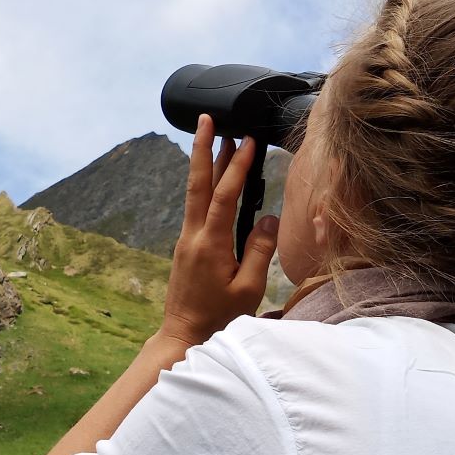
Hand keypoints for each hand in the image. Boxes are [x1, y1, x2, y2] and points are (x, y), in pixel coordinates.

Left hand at [160, 115, 277, 347]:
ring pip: (194, 193)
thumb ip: (259, 250)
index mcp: (209, 244)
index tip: (247, 140)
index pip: (223, 196)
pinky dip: (204, 186)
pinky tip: (212, 177)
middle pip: (197, 183)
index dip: (235, 167)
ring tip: (216, 137)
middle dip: (203, 149)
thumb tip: (271, 217)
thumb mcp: (248, 287)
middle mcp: (192, 236)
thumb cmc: (219, 317)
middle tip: (207, 119)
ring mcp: (186, 240)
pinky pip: (195, 207)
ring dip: (205, 164)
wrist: (183, 335)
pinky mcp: (186, 246)